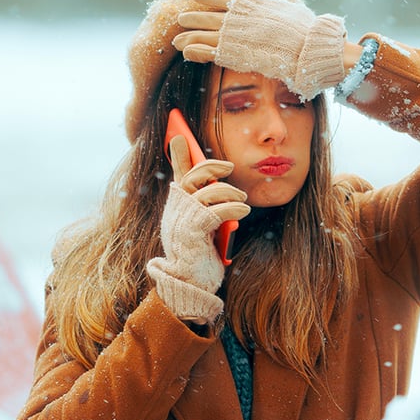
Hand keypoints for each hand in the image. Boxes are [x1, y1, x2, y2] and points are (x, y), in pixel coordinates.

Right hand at [146, 137, 249, 323]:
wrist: (190, 285)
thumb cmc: (199, 256)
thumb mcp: (203, 227)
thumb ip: (206, 206)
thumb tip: (216, 187)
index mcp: (177, 207)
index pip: (178, 174)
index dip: (179, 154)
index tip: (178, 134)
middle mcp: (175, 210)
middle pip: (193, 176)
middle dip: (212, 166)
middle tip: (229, 166)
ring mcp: (181, 220)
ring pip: (207, 191)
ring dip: (230, 192)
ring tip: (242, 200)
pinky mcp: (192, 232)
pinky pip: (215, 210)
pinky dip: (233, 207)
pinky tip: (243, 211)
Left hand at [172, 0, 347, 100]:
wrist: (305, 47)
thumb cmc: (300, 27)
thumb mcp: (281, 2)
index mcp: (248, 4)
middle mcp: (237, 18)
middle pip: (208, 17)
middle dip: (193, 18)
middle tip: (180, 19)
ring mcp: (234, 36)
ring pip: (204, 35)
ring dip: (189, 37)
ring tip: (177, 40)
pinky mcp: (233, 55)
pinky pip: (209, 53)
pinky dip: (196, 52)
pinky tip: (186, 53)